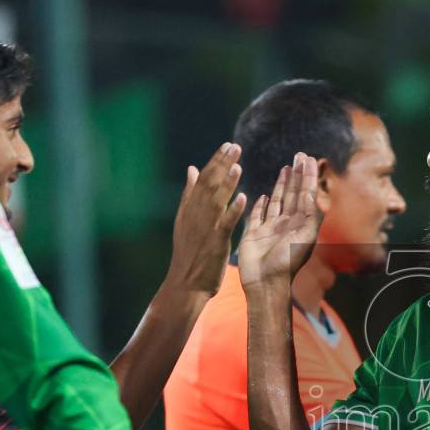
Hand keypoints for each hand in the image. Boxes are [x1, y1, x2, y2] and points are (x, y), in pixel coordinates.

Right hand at [168, 143, 247, 297]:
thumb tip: (192, 169)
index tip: (228, 145)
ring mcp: (205, 228)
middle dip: (222, 164)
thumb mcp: (185, 220)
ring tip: (238, 165)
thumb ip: (190, 193)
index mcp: (190, 208)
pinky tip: (244, 198)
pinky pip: (226, 224)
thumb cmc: (189, 253)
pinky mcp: (215, 243)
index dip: (216, 161)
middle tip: (236, 146)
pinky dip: (234, 210)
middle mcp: (196, 214)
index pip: (203, 178)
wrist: (185, 284)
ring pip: (216, 201)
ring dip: (227, 183)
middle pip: (209, 184)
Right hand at [237, 153, 321, 289]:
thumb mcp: (304, 236)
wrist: (265, 282)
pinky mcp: (254, 234)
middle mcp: (287, 224)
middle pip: (293, 193)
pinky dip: (261, 204)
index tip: (309, 158)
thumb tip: (309, 191)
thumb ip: (309, 213)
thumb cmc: (287, 262)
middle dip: (297, 174)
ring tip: (286, 168)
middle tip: (299, 155)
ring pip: (278, 201)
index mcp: (301, 224)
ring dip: (282, 184)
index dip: (308, 175)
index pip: (306, 193)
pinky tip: (265, 194)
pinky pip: (258, 215)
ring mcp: (270, 228)